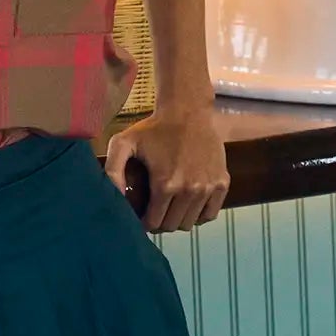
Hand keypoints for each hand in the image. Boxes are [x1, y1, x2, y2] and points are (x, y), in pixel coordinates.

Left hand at [105, 101, 229, 232]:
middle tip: (155, 212)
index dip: (144, 223)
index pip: (154, 223)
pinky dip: (199, 214)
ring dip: (178, 219)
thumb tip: (114, 198)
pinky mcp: (222, 182)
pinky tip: (189, 204)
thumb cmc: (153, 128)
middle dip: (160, 223)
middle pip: (172, 225)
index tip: (141, 216)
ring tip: (170, 207)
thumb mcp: (123, 143)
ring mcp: (208, 187)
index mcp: (165, 184)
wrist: (187, 110)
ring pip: (190, 223)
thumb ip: (112, 170)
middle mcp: (189, 190)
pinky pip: (210, 213)